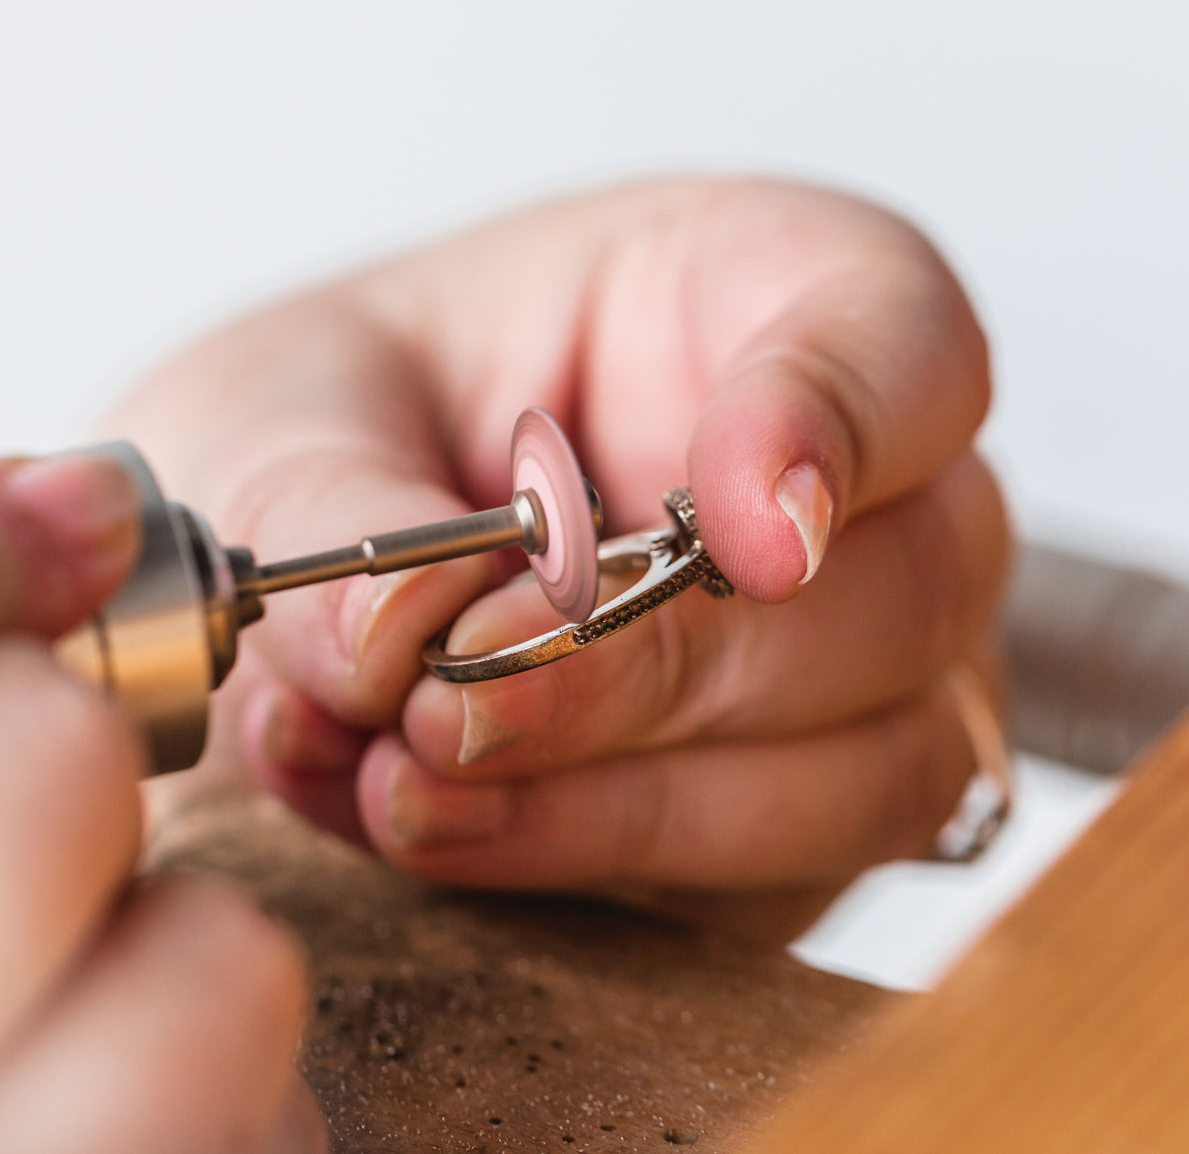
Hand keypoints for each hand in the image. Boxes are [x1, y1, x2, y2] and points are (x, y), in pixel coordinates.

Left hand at [111, 178, 1008, 940]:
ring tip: (405, 783)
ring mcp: (853, 676)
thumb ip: (331, 502)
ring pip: (866, 775)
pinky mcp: (794, 825)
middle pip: (899, 593)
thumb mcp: (282, 406)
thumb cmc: (338, 421)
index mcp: (768, 297)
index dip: (842, 431)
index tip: (743, 534)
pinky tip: (420, 820)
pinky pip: (762, 890)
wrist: (296, 560)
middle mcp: (860, 495)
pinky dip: (578, 864)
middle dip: (660, 668)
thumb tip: (394, 639)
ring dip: (625, 806)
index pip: (906, 345)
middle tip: (459, 696)